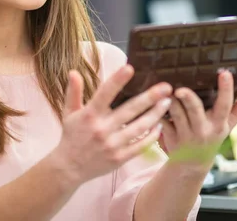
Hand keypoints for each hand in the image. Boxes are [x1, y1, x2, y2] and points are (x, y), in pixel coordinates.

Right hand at [53, 65, 172, 183]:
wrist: (69, 168)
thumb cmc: (71, 136)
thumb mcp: (69, 113)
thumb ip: (73, 92)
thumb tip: (74, 71)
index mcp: (89, 115)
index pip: (104, 94)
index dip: (117, 80)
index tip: (130, 68)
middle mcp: (101, 129)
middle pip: (130, 110)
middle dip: (150, 98)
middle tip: (166, 87)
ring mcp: (112, 145)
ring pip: (139, 128)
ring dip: (155, 114)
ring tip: (167, 103)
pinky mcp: (119, 158)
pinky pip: (140, 146)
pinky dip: (152, 136)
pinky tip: (160, 125)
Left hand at [160, 70, 236, 173]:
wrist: (193, 163)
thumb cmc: (212, 136)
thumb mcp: (230, 125)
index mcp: (219, 123)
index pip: (225, 104)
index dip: (226, 89)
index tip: (224, 72)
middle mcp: (203, 129)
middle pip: (195, 110)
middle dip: (188, 98)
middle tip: (180, 89)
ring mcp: (186, 135)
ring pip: (176, 114)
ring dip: (171, 101)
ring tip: (166, 90)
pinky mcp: (171, 137)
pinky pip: (163, 121)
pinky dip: (159, 112)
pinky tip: (156, 102)